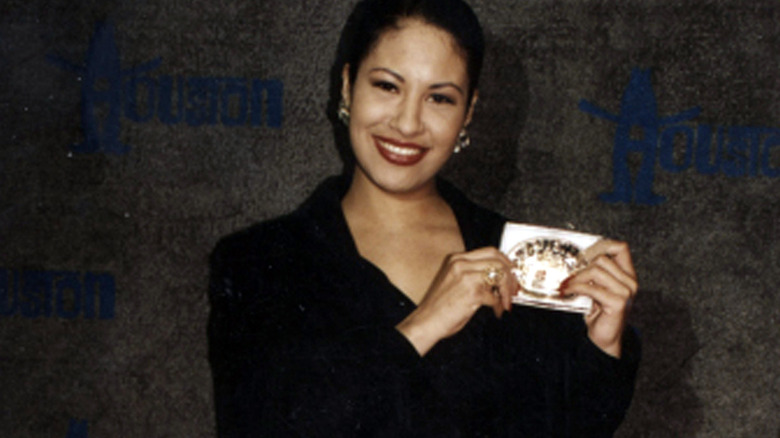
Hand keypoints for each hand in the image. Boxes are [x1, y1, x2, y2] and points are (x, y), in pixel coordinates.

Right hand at [396, 247, 517, 355]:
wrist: (426, 321)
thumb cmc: (439, 306)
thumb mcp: (454, 280)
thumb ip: (472, 274)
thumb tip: (498, 277)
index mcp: (456, 259)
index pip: (490, 251)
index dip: (505, 262)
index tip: (512, 272)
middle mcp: (461, 264)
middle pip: (498, 260)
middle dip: (511, 276)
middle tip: (514, 289)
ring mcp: (466, 277)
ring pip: (500, 276)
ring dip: (507, 292)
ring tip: (505, 303)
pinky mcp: (472, 293)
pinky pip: (495, 297)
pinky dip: (498, 306)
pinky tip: (495, 311)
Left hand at [559, 239, 637, 357]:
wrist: (605, 338)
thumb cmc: (600, 312)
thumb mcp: (598, 287)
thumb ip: (594, 273)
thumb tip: (575, 258)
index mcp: (627, 274)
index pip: (620, 247)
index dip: (601, 245)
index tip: (582, 255)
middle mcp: (630, 281)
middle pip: (602, 258)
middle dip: (581, 264)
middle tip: (568, 272)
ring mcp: (626, 292)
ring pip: (595, 270)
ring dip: (575, 277)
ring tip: (565, 284)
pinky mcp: (618, 303)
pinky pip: (591, 288)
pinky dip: (575, 288)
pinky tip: (566, 291)